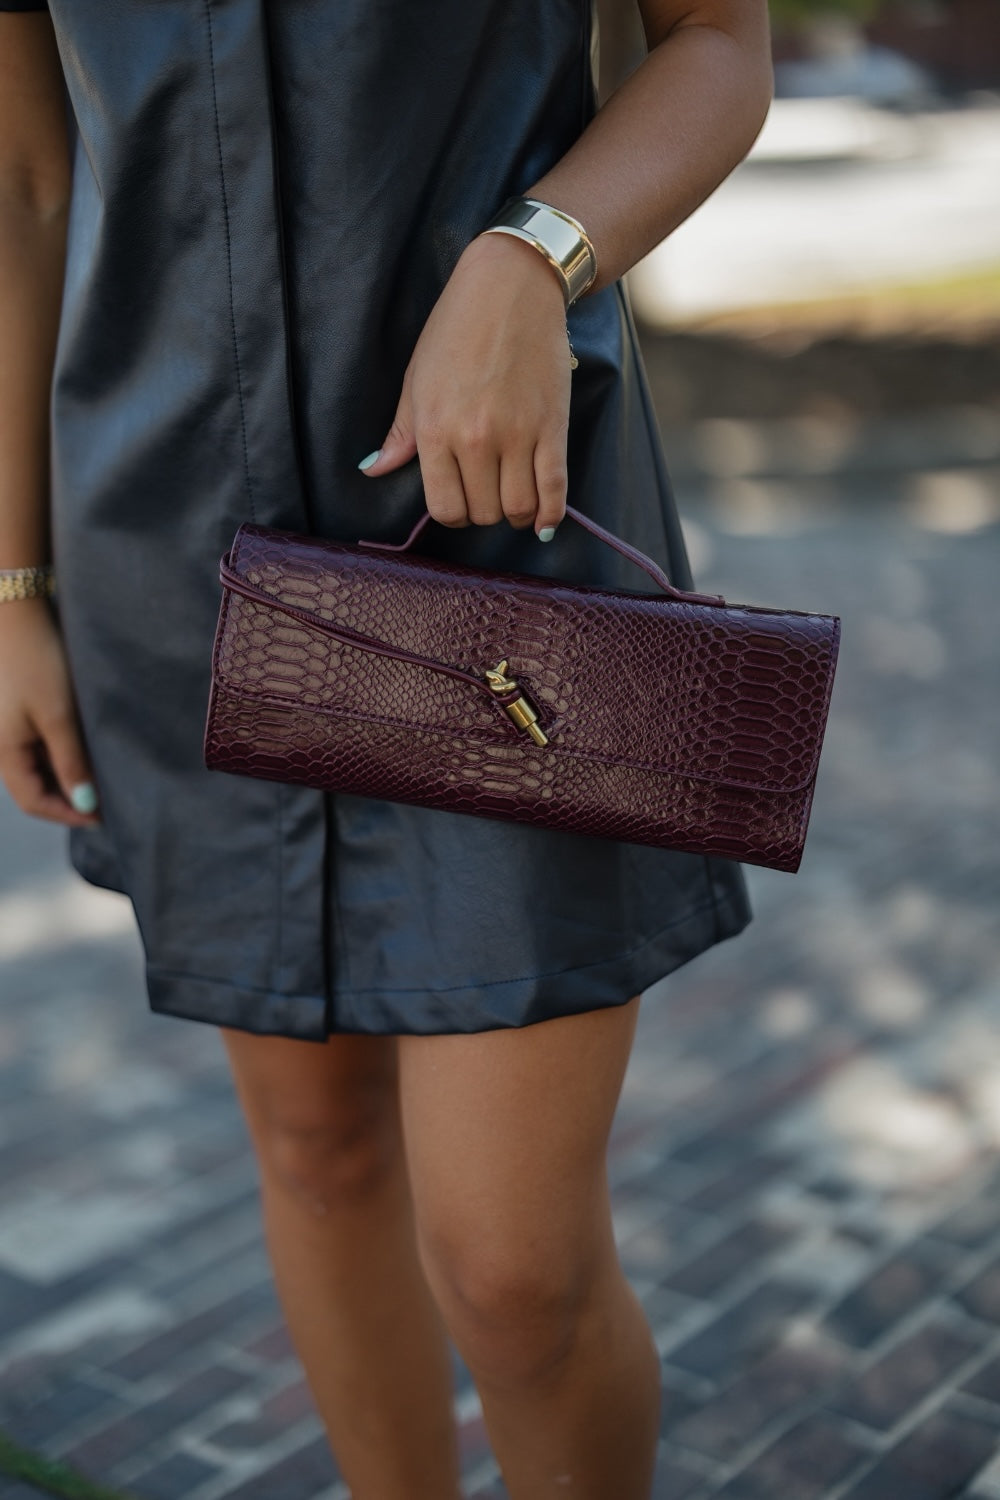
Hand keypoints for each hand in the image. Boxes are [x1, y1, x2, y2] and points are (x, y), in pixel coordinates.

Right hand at [0, 599, 99, 826]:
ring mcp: (10, 729)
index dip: (68, 815)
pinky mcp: (20, 713)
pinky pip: (41, 745)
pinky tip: (89, 750)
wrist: (18, 613)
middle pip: (35, 787)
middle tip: (109, 802)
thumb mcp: (59, 717)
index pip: (33, 802)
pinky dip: (64, 754)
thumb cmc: (37, 663)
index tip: (104, 817)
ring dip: (69, 776)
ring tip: (104, 777)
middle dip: (70, 798)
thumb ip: (71, 763)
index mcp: (4, 752)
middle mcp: (2, 746)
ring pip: (40, 767)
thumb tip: (84, 804)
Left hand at [357, 232, 571, 538]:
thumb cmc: (455, 330)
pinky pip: (554, 489)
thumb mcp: (416, 380)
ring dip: (515, 514)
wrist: (510, 288)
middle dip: (483, 513)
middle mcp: (476, 438)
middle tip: (486, 494)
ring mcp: (518, 434)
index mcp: (436, 429)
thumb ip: (399, 434)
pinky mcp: (552, 426)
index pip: (445, 508)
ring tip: (513, 500)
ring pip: (518, 508)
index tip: (459, 502)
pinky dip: (550, 514)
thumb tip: (372, 470)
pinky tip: (543, 521)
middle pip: (483, 513)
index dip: (452, 515)